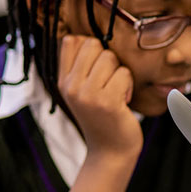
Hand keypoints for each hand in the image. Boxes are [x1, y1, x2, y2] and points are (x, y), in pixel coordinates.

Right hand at [58, 35, 141, 160]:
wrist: (110, 153)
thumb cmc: (103, 118)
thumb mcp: (83, 92)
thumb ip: (82, 67)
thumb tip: (89, 38)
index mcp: (62, 80)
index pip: (71, 40)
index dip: (90, 46)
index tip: (97, 67)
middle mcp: (70, 86)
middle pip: (92, 44)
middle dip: (108, 59)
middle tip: (109, 81)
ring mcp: (87, 94)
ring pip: (110, 57)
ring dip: (120, 72)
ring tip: (116, 92)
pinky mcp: (106, 102)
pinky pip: (124, 73)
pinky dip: (128, 84)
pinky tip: (123, 101)